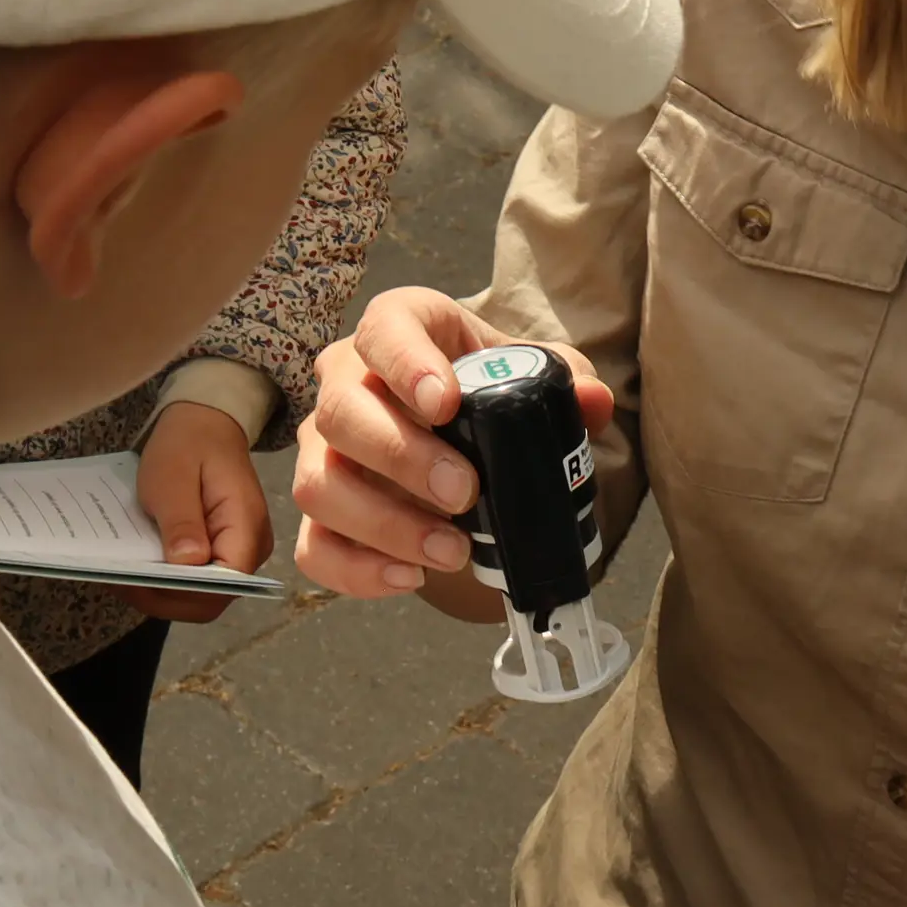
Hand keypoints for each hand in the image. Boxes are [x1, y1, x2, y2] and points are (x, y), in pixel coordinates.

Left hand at [121, 402, 270, 624]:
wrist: (203, 424)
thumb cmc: (187, 445)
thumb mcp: (172, 477)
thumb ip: (182, 521)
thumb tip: (186, 564)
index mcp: (246, 528)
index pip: (223, 584)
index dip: (182, 592)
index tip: (138, 581)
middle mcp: (250, 549)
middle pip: (210, 598)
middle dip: (164, 597)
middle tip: (119, 581)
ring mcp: (236, 553)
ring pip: (200, 595)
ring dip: (160, 592)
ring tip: (121, 575)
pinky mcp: (219, 552)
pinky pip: (194, 579)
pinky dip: (164, 579)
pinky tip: (136, 568)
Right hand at [292, 288, 613, 599]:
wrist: (457, 429)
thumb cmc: (484, 388)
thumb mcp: (528, 370)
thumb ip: (563, 380)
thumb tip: (593, 402)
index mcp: (397, 330)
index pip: (382, 328)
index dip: (405, 363)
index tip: (443, 403)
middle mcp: (345, 383)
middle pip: (341, 414)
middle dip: (402, 458)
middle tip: (464, 493)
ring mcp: (324, 449)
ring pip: (319, 485)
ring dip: (384, 525)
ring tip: (452, 551)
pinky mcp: (319, 510)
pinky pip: (313, 546)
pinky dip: (358, 570)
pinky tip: (410, 577)